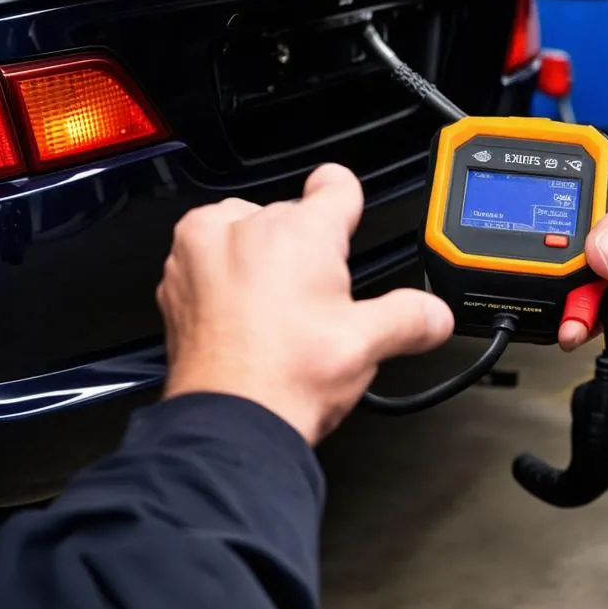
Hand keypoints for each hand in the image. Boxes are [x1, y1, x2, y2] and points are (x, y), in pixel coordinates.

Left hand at [158, 165, 453, 444]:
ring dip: (258, 258)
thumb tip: (434, 314)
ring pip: (242, 232)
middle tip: (314, 302)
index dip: (347, 199)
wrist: (226, 424)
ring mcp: (200, 251)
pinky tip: (241, 318)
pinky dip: (221, 278)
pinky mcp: (174, 281)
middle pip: (289, 218)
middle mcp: (244, 227)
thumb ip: (411, 317)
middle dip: (304, 251)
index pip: (335, 184)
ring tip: (274, 312)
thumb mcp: (368, 345)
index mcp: (299, 231)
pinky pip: (206, 259)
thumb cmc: (286, 377)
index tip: (345, 211)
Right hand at [560, 99, 607, 346]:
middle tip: (551, 272)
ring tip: (562, 303)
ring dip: (570, 292)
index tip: (545, 231)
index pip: (578, 186)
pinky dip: (592, 318)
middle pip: (576, 236)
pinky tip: (580, 322)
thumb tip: (604, 248)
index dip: (558, 208)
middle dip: (559, 255)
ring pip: (589, 276)